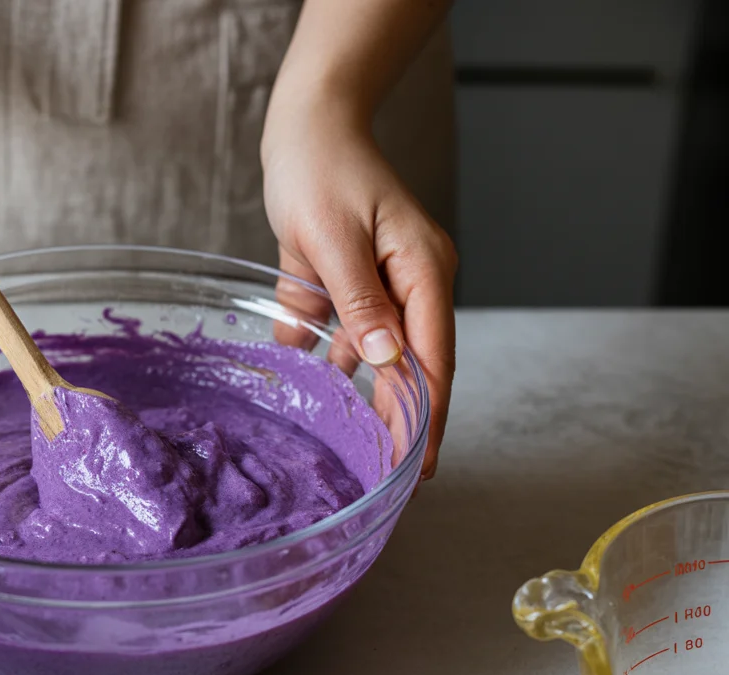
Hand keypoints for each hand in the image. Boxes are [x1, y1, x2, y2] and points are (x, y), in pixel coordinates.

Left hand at [262, 107, 456, 478]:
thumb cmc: (320, 170)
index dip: (427, 419)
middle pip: (414, 367)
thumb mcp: (334, 236)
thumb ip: (358, 300)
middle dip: (404, 423)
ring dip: (370, 401)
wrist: (306, 127)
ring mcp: (382, 285)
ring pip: (380, 356)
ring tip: (359, 455)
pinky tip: (318, 396)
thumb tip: (388, 359)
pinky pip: (346, 334)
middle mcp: (411, 284)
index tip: (419, 468)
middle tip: (391, 480)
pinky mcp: (352, 283)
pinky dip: (333, 362)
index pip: (433, 362)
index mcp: (423, 272)